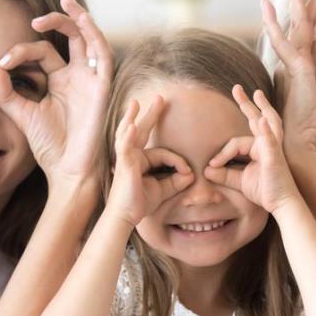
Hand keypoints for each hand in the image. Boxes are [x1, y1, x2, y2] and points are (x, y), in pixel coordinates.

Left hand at [0, 0, 112, 185]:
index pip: (42, 52)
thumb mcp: (21, 115)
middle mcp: (78, 76)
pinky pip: (103, 55)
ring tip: (65, 2)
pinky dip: (94, 36)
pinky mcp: (103, 87)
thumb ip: (6, 93)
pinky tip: (83, 21)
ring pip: (90, 39)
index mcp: (60, 81)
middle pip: (72, 37)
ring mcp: (92, 80)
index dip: (21, 52)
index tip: (2, 63)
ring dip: (79, 19)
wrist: (68, 170)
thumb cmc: (49, 146)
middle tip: (37, 17)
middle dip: (58, 20)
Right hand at [107, 98, 193, 226]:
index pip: (163, 152)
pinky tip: (133, 126)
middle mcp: (132, 156)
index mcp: (141, 160)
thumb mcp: (163, 190)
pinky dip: (129, 136)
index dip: (178, 162)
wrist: (125, 217)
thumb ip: (177, 181)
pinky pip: (126, 148)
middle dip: (151, 114)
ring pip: (130, 134)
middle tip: (160, 98)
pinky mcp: (124, 165)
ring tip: (135, 104)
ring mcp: (126, 159)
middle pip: (142, 131)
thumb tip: (191, 174)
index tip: (188, 173)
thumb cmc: (140, 203)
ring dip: (132, 117)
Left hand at [204, 86, 298, 213]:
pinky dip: (266, 130)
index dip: (222, 153)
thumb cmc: (264, 190)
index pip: (235, 142)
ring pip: (266, 123)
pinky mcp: (275, 157)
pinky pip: (270, 141)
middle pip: (256, 119)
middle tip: (237, 88)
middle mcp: (267, 144)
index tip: (211, 165)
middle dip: (246, 103)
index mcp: (259, 148)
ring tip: (256, 94)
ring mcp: (273, 148)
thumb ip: (223, 174)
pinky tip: (262, 120)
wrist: (281, 204)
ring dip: (261, 107)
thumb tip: (206, 169)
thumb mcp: (239, 181)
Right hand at [262, 0, 315, 156]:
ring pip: (296, 27)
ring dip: (298, 2)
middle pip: (305, 27)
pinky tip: (270, 12)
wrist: (307, 150)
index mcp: (305, 74)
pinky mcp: (293, 69)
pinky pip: (292, 41)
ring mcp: (291, 66)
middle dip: (314, 2)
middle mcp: (294, 67)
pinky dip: (285, 27)